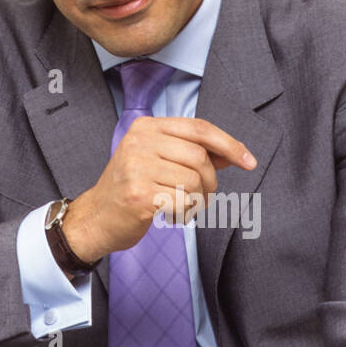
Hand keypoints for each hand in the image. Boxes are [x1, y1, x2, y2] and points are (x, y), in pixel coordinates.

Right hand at [61, 117, 255, 263]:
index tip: (249, 161)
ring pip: (194, 181)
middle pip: (200, 157)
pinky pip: (182, 201)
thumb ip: (193, 154)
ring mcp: (136, 167)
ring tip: (186, 209)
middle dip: (211, 181)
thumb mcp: (159, 162)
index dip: (229, 144)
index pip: (199, 128)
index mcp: (147, 127)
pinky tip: (175, 217)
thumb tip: (233, 154)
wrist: (96, 219)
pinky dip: (186, 213)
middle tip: (202, 197)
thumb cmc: (132, 189)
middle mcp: (139, 142)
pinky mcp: (138, 194)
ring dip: (199, 201)